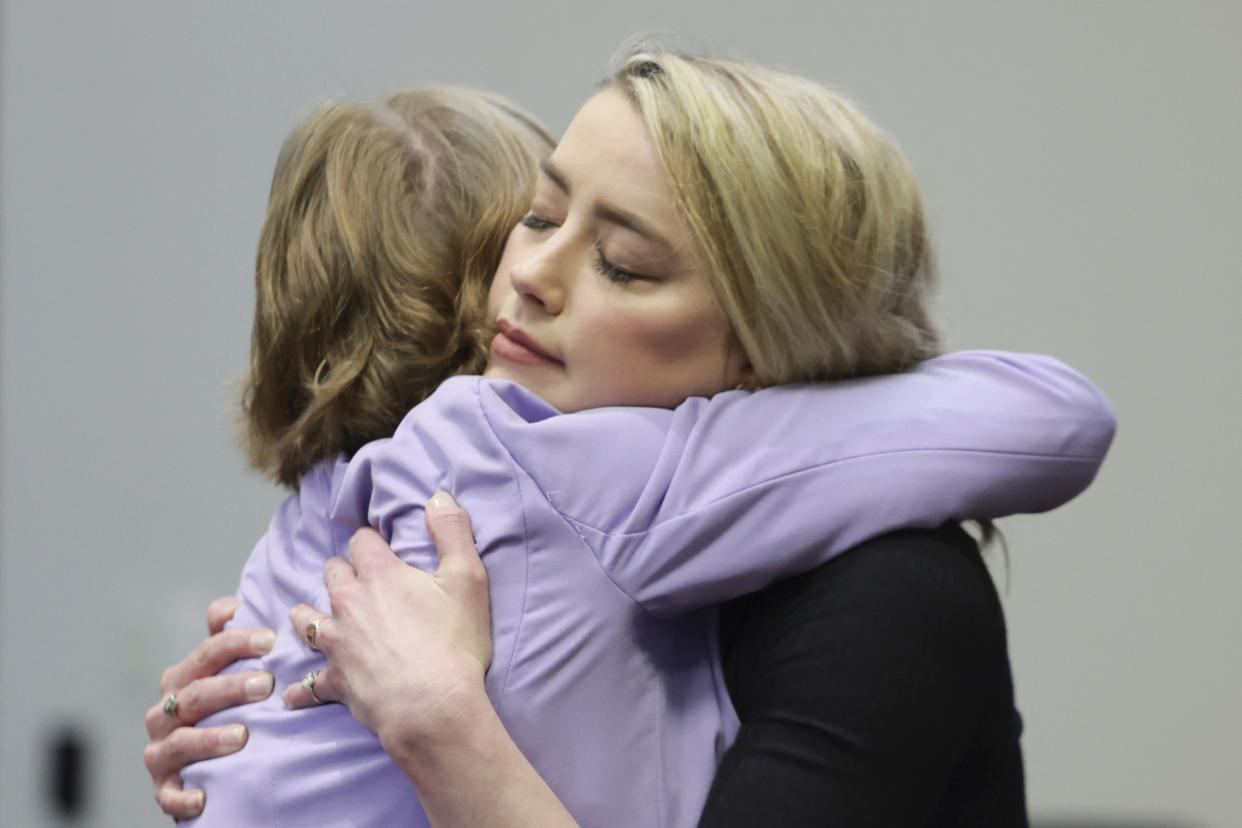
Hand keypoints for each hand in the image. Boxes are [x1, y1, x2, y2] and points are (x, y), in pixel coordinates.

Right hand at [143, 596, 275, 819]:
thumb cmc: (221, 708)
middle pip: (195, 695)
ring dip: (210, 739)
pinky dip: (182, 796)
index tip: (270, 640)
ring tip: (243, 736)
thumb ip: (226, 639)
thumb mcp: (223, 672)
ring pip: (180, 741)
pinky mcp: (163, 788)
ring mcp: (161, 751)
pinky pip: (168, 794)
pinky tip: (203, 797)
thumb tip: (232, 606)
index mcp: (182, 679)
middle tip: (266, 684)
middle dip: (230, 688)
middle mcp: (166, 713)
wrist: (206, 766)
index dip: (236, 643)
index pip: (207, 653)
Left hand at [282, 491, 491, 750]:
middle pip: (331, 574)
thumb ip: (452, 531)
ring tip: (314, 619)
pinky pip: (306, 684)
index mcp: (379, 575)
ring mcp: (337, 643)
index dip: (372, 542)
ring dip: (308, 617)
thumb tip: (438, 496)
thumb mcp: (467, 577)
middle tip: (357, 582)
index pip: (361, 540)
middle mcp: (349, 603)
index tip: (381, 548)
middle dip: (342, 573)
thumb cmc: (453, 642)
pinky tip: (292, 693)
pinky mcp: (335, 680)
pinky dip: (299, 688)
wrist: (432, 706)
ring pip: (305, 620)